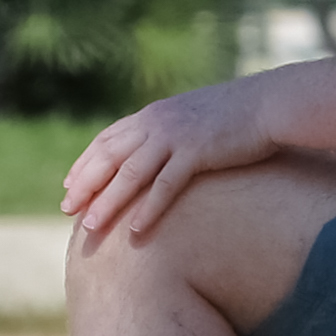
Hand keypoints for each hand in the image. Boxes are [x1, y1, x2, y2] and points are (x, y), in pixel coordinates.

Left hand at [60, 77, 277, 249]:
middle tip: (66, 210)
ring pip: (131, 174)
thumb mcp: (192, 117)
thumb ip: (169, 131)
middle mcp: (157, 122)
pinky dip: (148, 210)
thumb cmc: (235, 116)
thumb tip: (154, 152)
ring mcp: (176, 137)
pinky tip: (135, 232)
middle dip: (85, 185)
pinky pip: (166, 186)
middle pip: (110, 157)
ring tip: (90, 228)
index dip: (85, 162)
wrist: (269, 103)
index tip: (68, 185)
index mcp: (154, 114)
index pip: (107, 139)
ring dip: (108, 202)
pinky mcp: (197, 152)